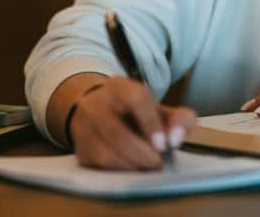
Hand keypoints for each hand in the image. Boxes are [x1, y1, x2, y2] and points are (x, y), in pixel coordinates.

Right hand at [68, 76, 196, 169]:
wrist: (100, 113)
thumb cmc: (137, 114)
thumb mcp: (161, 110)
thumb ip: (180, 119)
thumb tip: (175, 139)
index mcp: (119, 87)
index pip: (135, 98)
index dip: (151, 123)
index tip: (164, 144)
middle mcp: (96, 103)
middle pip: (116, 132)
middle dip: (142, 153)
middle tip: (158, 162)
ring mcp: (83, 126)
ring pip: (105, 153)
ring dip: (132, 165)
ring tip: (147, 166)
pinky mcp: (80, 149)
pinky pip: (99, 166)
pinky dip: (120, 171)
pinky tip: (132, 167)